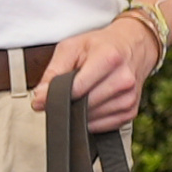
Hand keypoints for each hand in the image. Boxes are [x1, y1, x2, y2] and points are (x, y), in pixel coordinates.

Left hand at [30, 14, 159, 131]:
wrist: (132, 46)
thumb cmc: (99, 45)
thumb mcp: (71, 48)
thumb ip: (53, 72)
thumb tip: (39, 97)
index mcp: (109, 58)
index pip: (77, 88)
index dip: (55, 96)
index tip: (41, 99)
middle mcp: (123, 79)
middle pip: (84, 104)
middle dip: (67, 104)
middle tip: (61, 95)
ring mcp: (129, 97)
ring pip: (93, 118)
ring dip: (78, 113)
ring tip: (78, 95)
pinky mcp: (131, 111)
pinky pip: (104, 126)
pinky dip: (91, 120)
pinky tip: (89, 105)